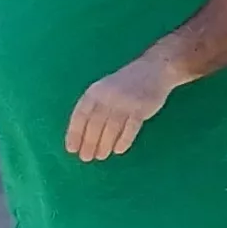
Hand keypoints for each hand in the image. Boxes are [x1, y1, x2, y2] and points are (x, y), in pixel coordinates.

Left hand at [65, 50, 183, 161]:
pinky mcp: (141, 108)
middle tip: (86, 157)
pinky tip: (118, 150)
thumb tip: (82, 135)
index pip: (80, 115)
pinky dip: (123, 141)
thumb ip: (94, 107)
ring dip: (104, 145)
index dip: (74, 133)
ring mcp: (125, 102)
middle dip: (88, 143)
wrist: (154, 69)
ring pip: (111, 128)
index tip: (71, 149)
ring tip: (100, 156)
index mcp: (94, 91)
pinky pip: (130, 129)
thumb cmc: (124, 84)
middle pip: (94, 124)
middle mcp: (107, 96)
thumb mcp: (104, 90)